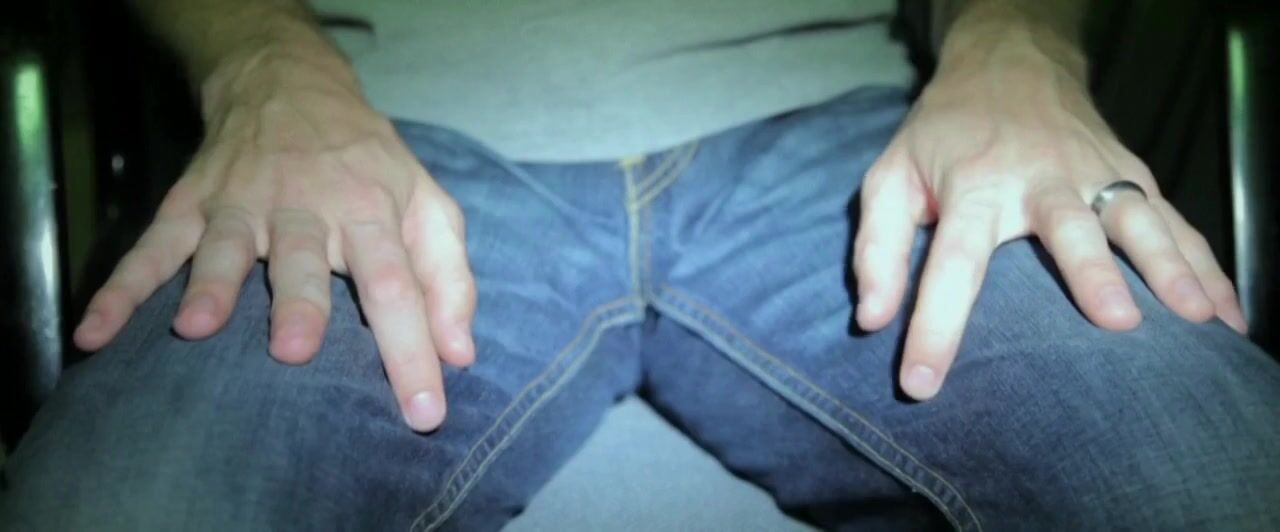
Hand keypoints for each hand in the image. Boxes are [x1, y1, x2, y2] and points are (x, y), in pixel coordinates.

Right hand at [73, 52, 474, 431]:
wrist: (291, 87)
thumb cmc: (370, 166)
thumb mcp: (428, 205)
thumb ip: (450, 279)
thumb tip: (460, 353)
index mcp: (372, 212)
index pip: (398, 286)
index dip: (411, 349)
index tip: (423, 411)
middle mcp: (307, 208)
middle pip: (305, 260)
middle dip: (300, 304)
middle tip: (295, 353)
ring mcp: (243, 205)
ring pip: (225, 245)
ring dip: (210, 285)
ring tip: (196, 328)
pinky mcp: (192, 204)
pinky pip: (153, 246)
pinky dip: (122, 287)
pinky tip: (97, 332)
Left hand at [852, 45, 1246, 400]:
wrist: (1009, 63)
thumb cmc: (942, 137)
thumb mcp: (890, 178)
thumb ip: (878, 249)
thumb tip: (873, 320)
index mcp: (972, 186)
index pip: (951, 263)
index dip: (936, 324)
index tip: (923, 381)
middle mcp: (1040, 178)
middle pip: (1068, 228)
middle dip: (1093, 272)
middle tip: (1118, 320)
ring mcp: (1095, 173)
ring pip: (1138, 219)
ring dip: (1170, 267)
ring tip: (1198, 320)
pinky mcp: (1132, 173)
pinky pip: (1176, 221)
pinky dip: (1208, 267)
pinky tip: (1227, 317)